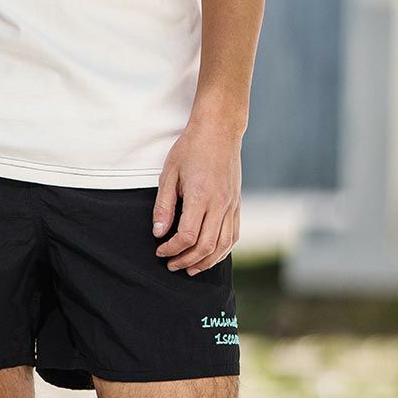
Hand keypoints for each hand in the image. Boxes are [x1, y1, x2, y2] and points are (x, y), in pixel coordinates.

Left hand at [152, 113, 242, 273]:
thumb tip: (159, 233)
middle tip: (171, 265)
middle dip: (186, 260)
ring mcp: (232, 205)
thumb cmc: (191, 148)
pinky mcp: (238, 204)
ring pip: (223, 245)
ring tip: (189, 268)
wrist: (220, 130)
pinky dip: (222, 251)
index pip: (187, 235)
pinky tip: (210, 255)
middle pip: (206, 246)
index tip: (160, 251)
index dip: (172, 249)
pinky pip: (234, 235)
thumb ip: (164, 205)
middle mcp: (220, 203)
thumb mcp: (169, 173)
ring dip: (206, 262)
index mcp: (201, 195)